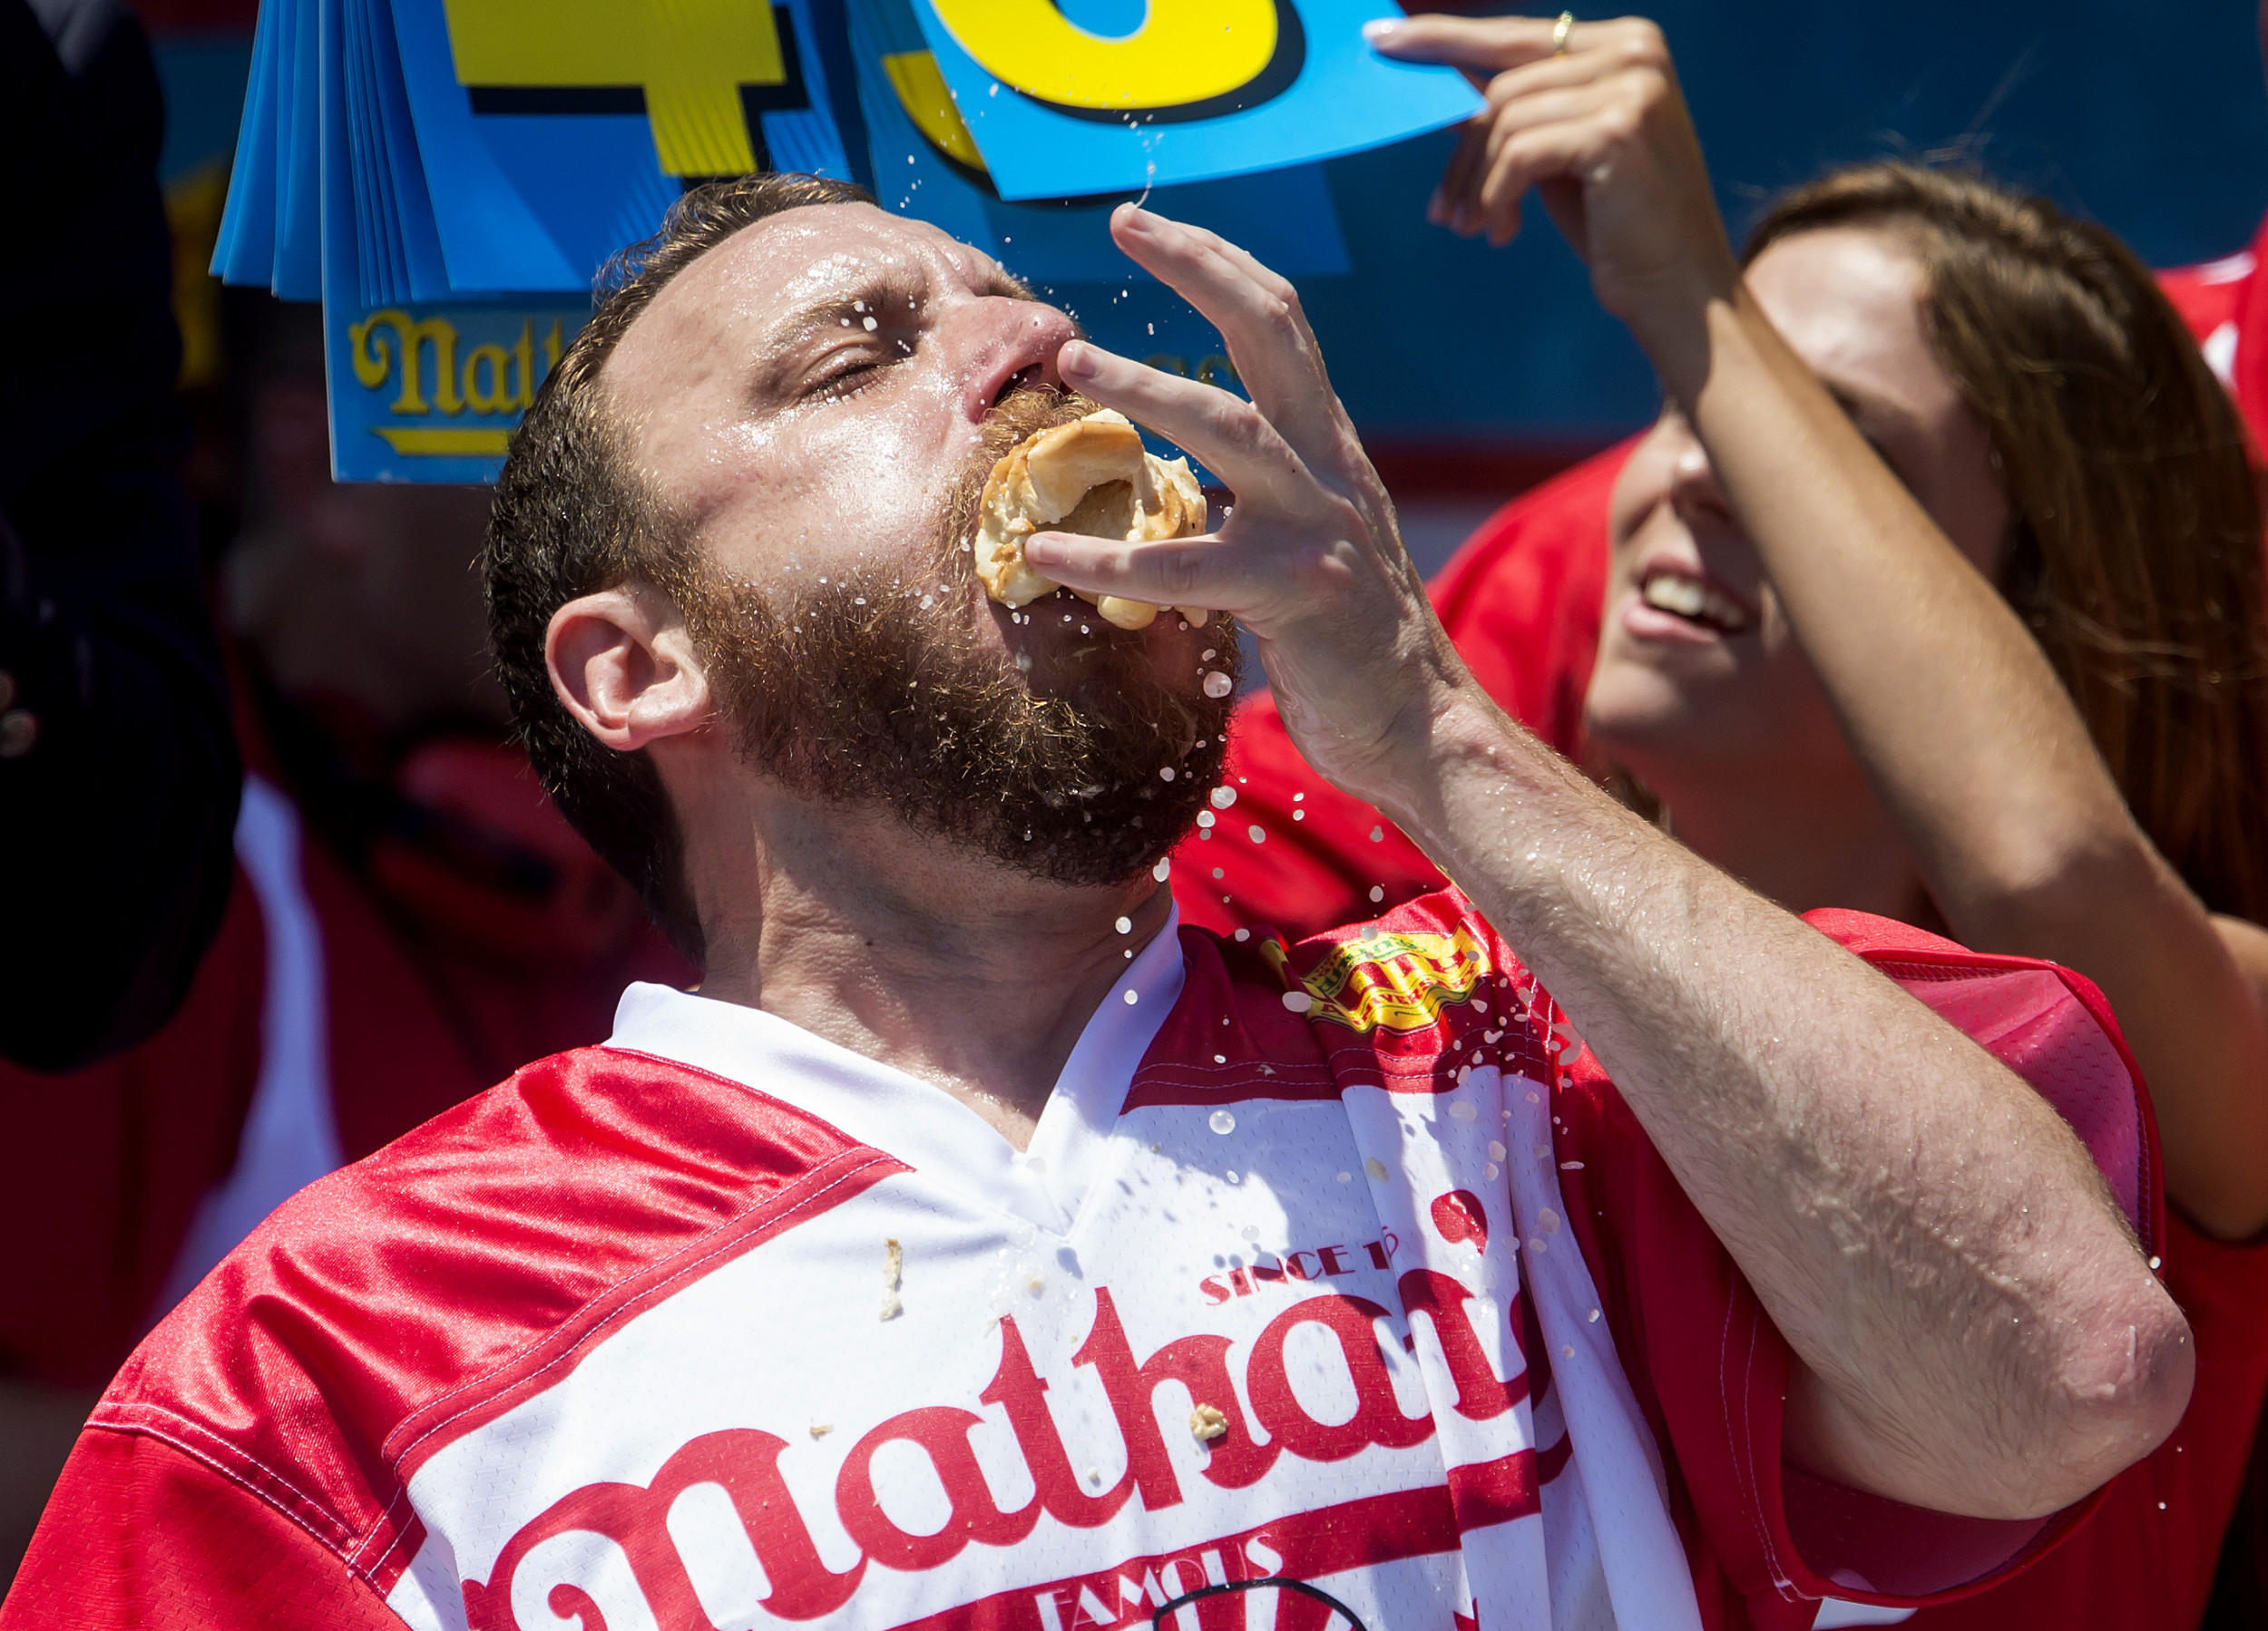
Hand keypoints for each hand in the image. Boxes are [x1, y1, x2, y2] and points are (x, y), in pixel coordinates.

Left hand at [1020, 205, 1473, 803]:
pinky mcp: (1299, 593)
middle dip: (1199, 265)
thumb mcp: (1307, 542)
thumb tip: (1171, 474)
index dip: (1218, 263)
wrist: (1421, 728)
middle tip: (1124, 223)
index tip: (1147, 224)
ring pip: (1232, 427)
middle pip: (1274, 330)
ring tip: (1074, 358)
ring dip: (1147, 384)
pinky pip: (1188, 566)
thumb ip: (1254, 497)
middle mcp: (1331, 468)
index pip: (1282, 324)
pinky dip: (1106, 556)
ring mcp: (1320, 525)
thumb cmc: (1348, 645)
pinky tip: (1043, 553)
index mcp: (1329, 448)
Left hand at [1366, 12, 1738, 346]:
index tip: (1380, 40)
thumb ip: (1515, 113)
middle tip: (1442, 212)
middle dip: (1461, 153)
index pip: (1513, 35)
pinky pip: (1520, 153)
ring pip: (1504, 121)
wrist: (1678, 289)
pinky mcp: (1617, 130)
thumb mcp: (1557, 155)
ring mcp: (1632, 86)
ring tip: (1474, 229)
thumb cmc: (1616, 226)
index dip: (1443, 37)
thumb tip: (1444, 87)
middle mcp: (1635, 51)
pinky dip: (1498, 197)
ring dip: (1476, 184)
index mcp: (1626, 43)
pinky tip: (1504, 232)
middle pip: (1502, 85)